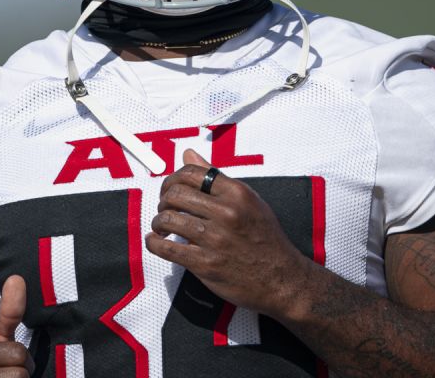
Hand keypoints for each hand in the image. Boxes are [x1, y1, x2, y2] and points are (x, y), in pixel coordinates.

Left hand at [145, 149, 313, 316]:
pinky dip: (154, 243)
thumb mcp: (249, 201)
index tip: (170, 189)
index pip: (192, 172)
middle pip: (175, 194)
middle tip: (165, 208)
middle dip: (163, 200)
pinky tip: (156, 241)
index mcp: (237, 193)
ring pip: (167, 219)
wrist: (281, 279)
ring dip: (158, 222)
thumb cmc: (265, 238)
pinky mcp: (205, 264)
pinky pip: (167, 248)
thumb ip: (217, 178)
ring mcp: (215, 239)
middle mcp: (226, 213)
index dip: (173, 178)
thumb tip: (189, 155)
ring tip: (162, 226)